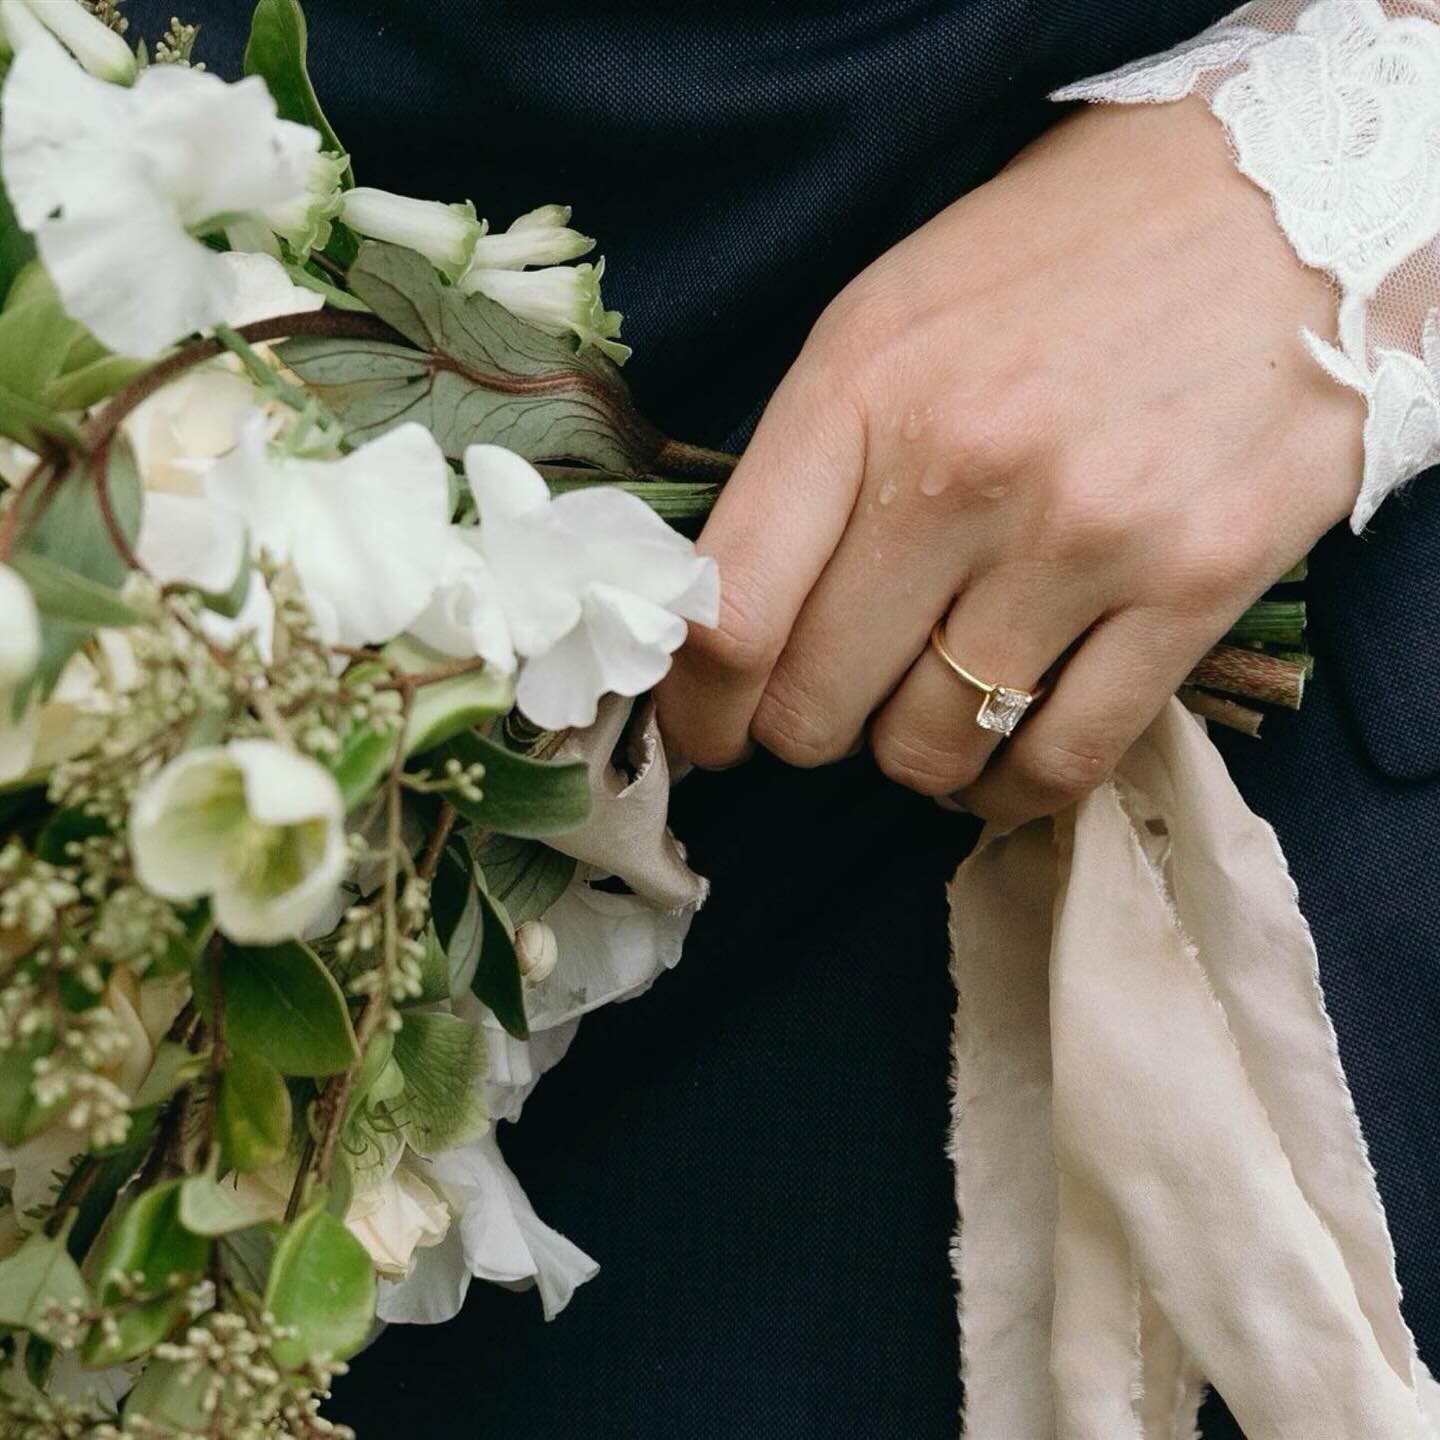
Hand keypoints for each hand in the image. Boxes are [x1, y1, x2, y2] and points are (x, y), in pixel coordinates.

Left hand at [656, 97, 1363, 825]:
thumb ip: (805, 462)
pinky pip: (1059, 762)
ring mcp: (1082, 534)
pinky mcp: (1194, 586)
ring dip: (913, 757)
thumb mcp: (891, 314)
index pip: (731, 608)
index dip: (697, 706)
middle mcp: (960, 467)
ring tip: (932, 708)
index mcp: (860, 385)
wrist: (1288, 201)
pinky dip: (1011, 788)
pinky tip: (1004, 758)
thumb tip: (735, 616)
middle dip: (805, 730)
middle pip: (817, 703)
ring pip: (930, 750)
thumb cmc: (1063, 258)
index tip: (706, 732)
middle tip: (833, 706)